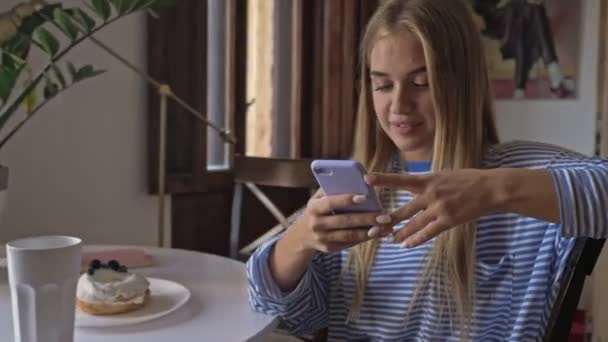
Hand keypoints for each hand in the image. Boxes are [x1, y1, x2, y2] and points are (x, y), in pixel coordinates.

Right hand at [287, 191, 391, 253]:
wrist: (302, 236)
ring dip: (370, 231)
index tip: (365, 196)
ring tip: (387, 226)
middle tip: (386, 215)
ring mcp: (322, 238)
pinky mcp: (329, 248)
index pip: (331, 202)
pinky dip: (365, 237)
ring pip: (350, 235)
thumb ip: (332, 190)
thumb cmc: (317, 210)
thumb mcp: (317, 199)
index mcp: (313, 207)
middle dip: (367, 218)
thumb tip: (356, 181)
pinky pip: (350, 243)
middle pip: (345, 221)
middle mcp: (316, 224)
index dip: (347, 199)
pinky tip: (379, 233)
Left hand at [366, 169, 498, 247]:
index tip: (367, 179)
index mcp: (427, 180)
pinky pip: (428, 233)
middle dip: (387, 220)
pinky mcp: (449, 221)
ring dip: (399, 234)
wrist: (490, 189)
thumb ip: (425, 183)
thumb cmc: (466, 179)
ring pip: (413, 225)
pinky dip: (416, 239)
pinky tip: (406, 245)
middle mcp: (430, 194)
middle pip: (403, 210)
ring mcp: (439, 209)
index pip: (401, 179)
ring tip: (388, 239)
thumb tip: (409, 189)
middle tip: (372, 226)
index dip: (383, 179)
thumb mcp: (442, 175)